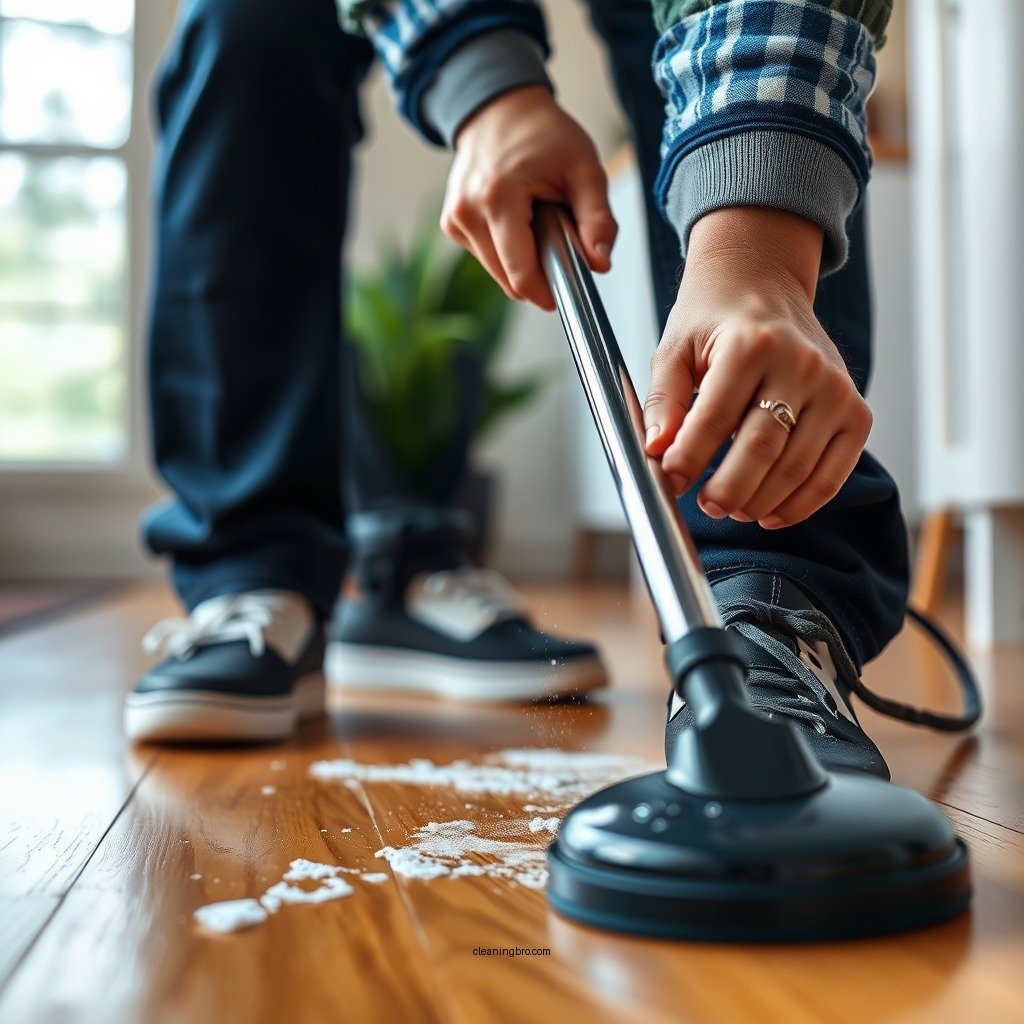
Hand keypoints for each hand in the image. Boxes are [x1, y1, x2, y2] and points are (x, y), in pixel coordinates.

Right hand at [442, 85, 616, 309]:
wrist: (500, 109)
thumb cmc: (543, 134)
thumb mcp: (585, 168)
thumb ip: (598, 219)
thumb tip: (600, 263)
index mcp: (498, 197)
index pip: (519, 273)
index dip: (545, 292)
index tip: (564, 292)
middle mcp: (467, 211)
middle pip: (508, 278)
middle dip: (538, 271)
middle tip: (556, 236)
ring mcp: (455, 219)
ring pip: (498, 272)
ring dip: (522, 261)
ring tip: (536, 222)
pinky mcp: (451, 224)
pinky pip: (487, 258)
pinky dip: (507, 250)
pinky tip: (516, 220)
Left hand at [644, 207, 871, 529]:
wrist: (764, 285)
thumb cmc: (714, 322)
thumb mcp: (675, 349)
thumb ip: (664, 401)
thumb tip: (656, 450)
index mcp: (750, 344)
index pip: (716, 418)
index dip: (689, 459)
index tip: (669, 483)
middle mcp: (800, 364)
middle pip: (762, 449)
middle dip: (727, 490)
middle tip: (704, 505)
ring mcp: (834, 389)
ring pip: (797, 468)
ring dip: (759, 502)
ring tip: (730, 508)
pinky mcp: (856, 412)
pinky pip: (832, 475)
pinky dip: (800, 504)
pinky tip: (769, 514)